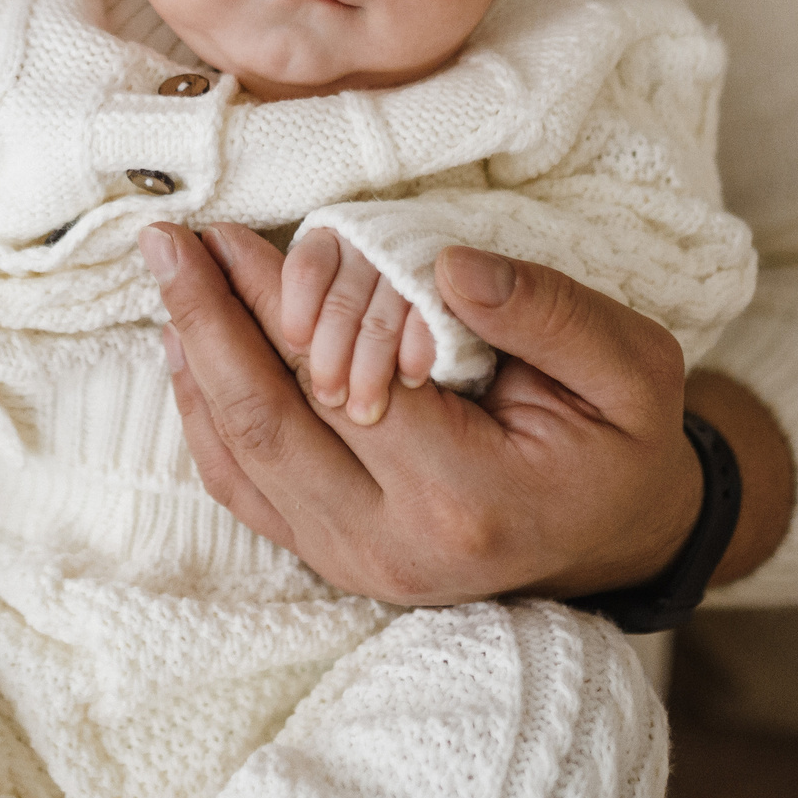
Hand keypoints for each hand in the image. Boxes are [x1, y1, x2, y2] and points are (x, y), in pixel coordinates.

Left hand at [148, 222, 791, 606]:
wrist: (623, 534)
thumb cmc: (624, 440)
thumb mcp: (629, 366)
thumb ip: (546, 312)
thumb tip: (442, 264)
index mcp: (467, 494)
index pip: (340, 385)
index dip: (278, 306)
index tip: (237, 234)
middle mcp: (395, 544)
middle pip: (267, 426)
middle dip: (209, 324)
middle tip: (168, 244)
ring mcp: (356, 563)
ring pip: (240, 462)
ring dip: (195, 364)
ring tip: (169, 279)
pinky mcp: (334, 559)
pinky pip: (246, 489)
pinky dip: (206, 417)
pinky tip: (189, 350)